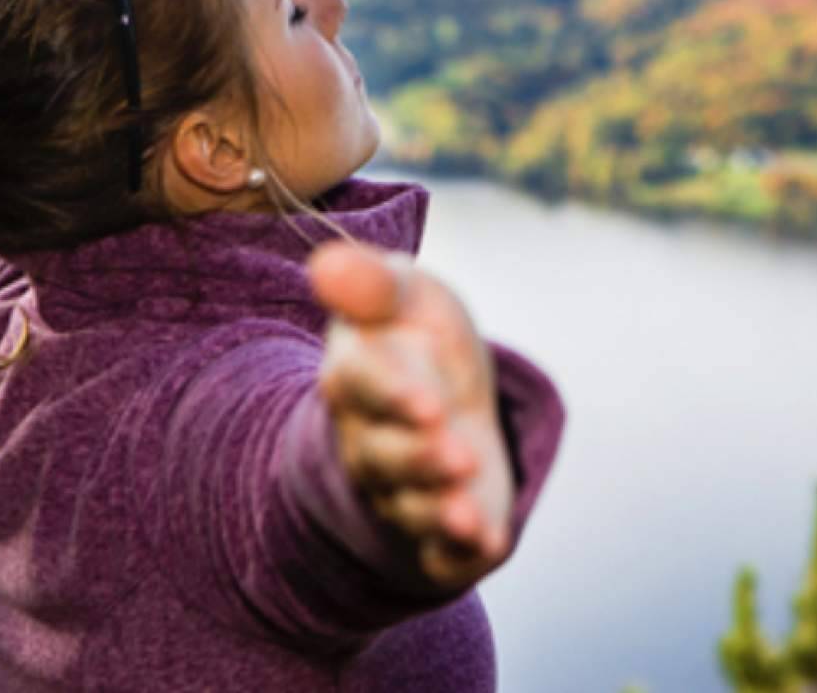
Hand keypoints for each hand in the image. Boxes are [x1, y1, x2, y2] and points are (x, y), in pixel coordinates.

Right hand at [309, 241, 514, 590]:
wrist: (444, 396)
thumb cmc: (421, 337)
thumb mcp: (409, 295)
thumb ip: (375, 284)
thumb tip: (327, 264)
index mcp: (356, 374)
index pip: (363, 386)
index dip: (394, 396)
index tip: (431, 405)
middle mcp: (369, 438)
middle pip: (385, 455)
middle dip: (421, 459)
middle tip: (459, 456)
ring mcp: (400, 488)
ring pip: (409, 505)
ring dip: (438, 510)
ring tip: (467, 511)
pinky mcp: (435, 528)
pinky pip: (438, 551)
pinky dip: (460, 553)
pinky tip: (488, 544)